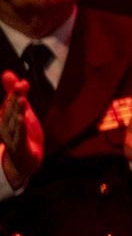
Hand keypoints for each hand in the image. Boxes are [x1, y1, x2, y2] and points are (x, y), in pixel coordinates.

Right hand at [0, 72, 43, 188]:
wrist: (23, 161)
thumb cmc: (21, 133)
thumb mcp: (20, 111)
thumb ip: (15, 93)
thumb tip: (7, 73)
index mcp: (4, 118)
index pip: (10, 103)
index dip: (15, 93)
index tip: (22, 83)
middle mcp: (5, 127)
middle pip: (10, 111)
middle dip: (15, 99)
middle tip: (21, 87)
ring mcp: (11, 138)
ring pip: (14, 124)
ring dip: (17, 112)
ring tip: (22, 100)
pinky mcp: (20, 149)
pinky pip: (19, 138)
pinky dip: (20, 129)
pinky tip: (23, 120)